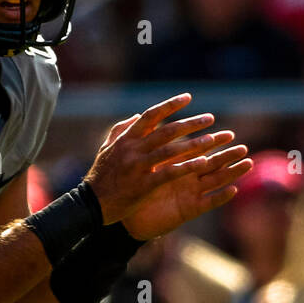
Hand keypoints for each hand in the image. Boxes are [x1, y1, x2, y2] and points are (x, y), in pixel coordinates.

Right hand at [84, 95, 228, 226]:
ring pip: (170, 150)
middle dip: (190, 123)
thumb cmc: (100, 176)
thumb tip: (137, 115)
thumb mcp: (106, 149)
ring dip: (194, 144)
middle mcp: (132, 149)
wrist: (90, 205)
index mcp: (126, 139)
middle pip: (166, 131)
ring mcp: (137, 167)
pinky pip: (169, 173)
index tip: (188, 97)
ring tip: (213, 139)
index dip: (170, 105)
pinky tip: (203, 163)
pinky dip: (186, 167)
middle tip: (210, 118)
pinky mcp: (142, 185)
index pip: (151, 116)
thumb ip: (121, 130)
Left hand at [121, 142, 252, 241]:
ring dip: (231, 173)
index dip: (213, 143)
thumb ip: (145, 143)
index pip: (198, 151)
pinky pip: (206, 203)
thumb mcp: (139, 164)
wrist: (126, 216)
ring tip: (247, 163)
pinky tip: (233, 190)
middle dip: (227, 156)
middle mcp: (186, 179)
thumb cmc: (131, 189)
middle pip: (211, 164)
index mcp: (177, 165)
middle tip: (244, 147)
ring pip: (214, 181)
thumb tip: (140, 116)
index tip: (228, 134)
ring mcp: (188, 194)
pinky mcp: (187, 210)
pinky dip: (220, 197)